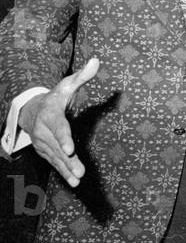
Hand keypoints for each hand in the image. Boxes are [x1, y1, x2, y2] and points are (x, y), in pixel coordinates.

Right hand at [19, 58, 99, 187]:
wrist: (32, 110)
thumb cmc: (56, 96)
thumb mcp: (67, 84)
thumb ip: (82, 76)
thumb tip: (96, 61)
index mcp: (50, 114)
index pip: (58, 127)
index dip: (63, 138)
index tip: (70, 149)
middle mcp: (43, 130)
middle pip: (57, 147)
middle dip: (67, 160)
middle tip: (80, 172)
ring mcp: (42, 142)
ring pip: (55, 157)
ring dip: (66, 169)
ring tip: (78, 179)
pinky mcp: (44, 150)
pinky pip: (53, 162)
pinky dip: (62, 172)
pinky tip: (73, 181)